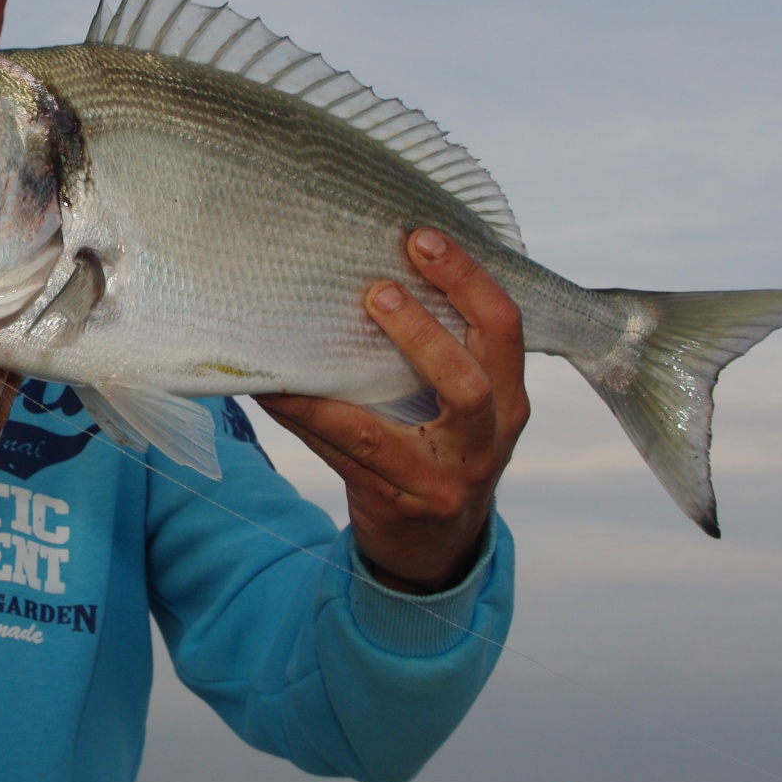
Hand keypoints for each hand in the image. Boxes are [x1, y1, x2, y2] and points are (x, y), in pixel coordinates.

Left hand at [256, 228, 528, 594]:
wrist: (436, 545)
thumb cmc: (444, 447)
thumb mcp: (466, 403)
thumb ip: (445, 348)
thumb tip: (373, 260)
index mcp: (509, 398)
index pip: (503, 327)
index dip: (468, 279)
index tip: (422, 237)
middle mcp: (485, 440)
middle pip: (469, 382)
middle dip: (421, 332)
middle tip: (376, 289)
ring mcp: (438, 480)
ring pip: (383, 433)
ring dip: (336, 385)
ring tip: (303, 343)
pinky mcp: (392, 503)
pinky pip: (339, 455)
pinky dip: (304, 417)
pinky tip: (272, 389)